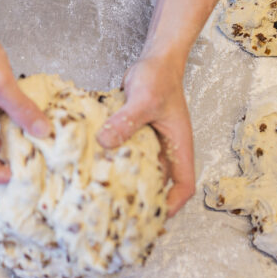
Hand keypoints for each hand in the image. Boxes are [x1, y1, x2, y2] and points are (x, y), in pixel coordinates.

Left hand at [96, 55, 194, 216]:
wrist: (154, 60)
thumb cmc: (160, 78)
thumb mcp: (145, 101)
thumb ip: (127, 121)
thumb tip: (106, 141)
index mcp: (179, 147)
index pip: (183, 185)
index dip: (172, 204)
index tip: (154, 216)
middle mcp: (166, 149)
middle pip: (159, 183)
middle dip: (142, 199)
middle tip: (119, 213)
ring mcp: (150, 142)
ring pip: (139, 169)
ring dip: (124, 179)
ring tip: (102, 194)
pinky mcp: (133, 134)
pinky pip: (124, 153)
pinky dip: (112, 160)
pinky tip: (92, 166)